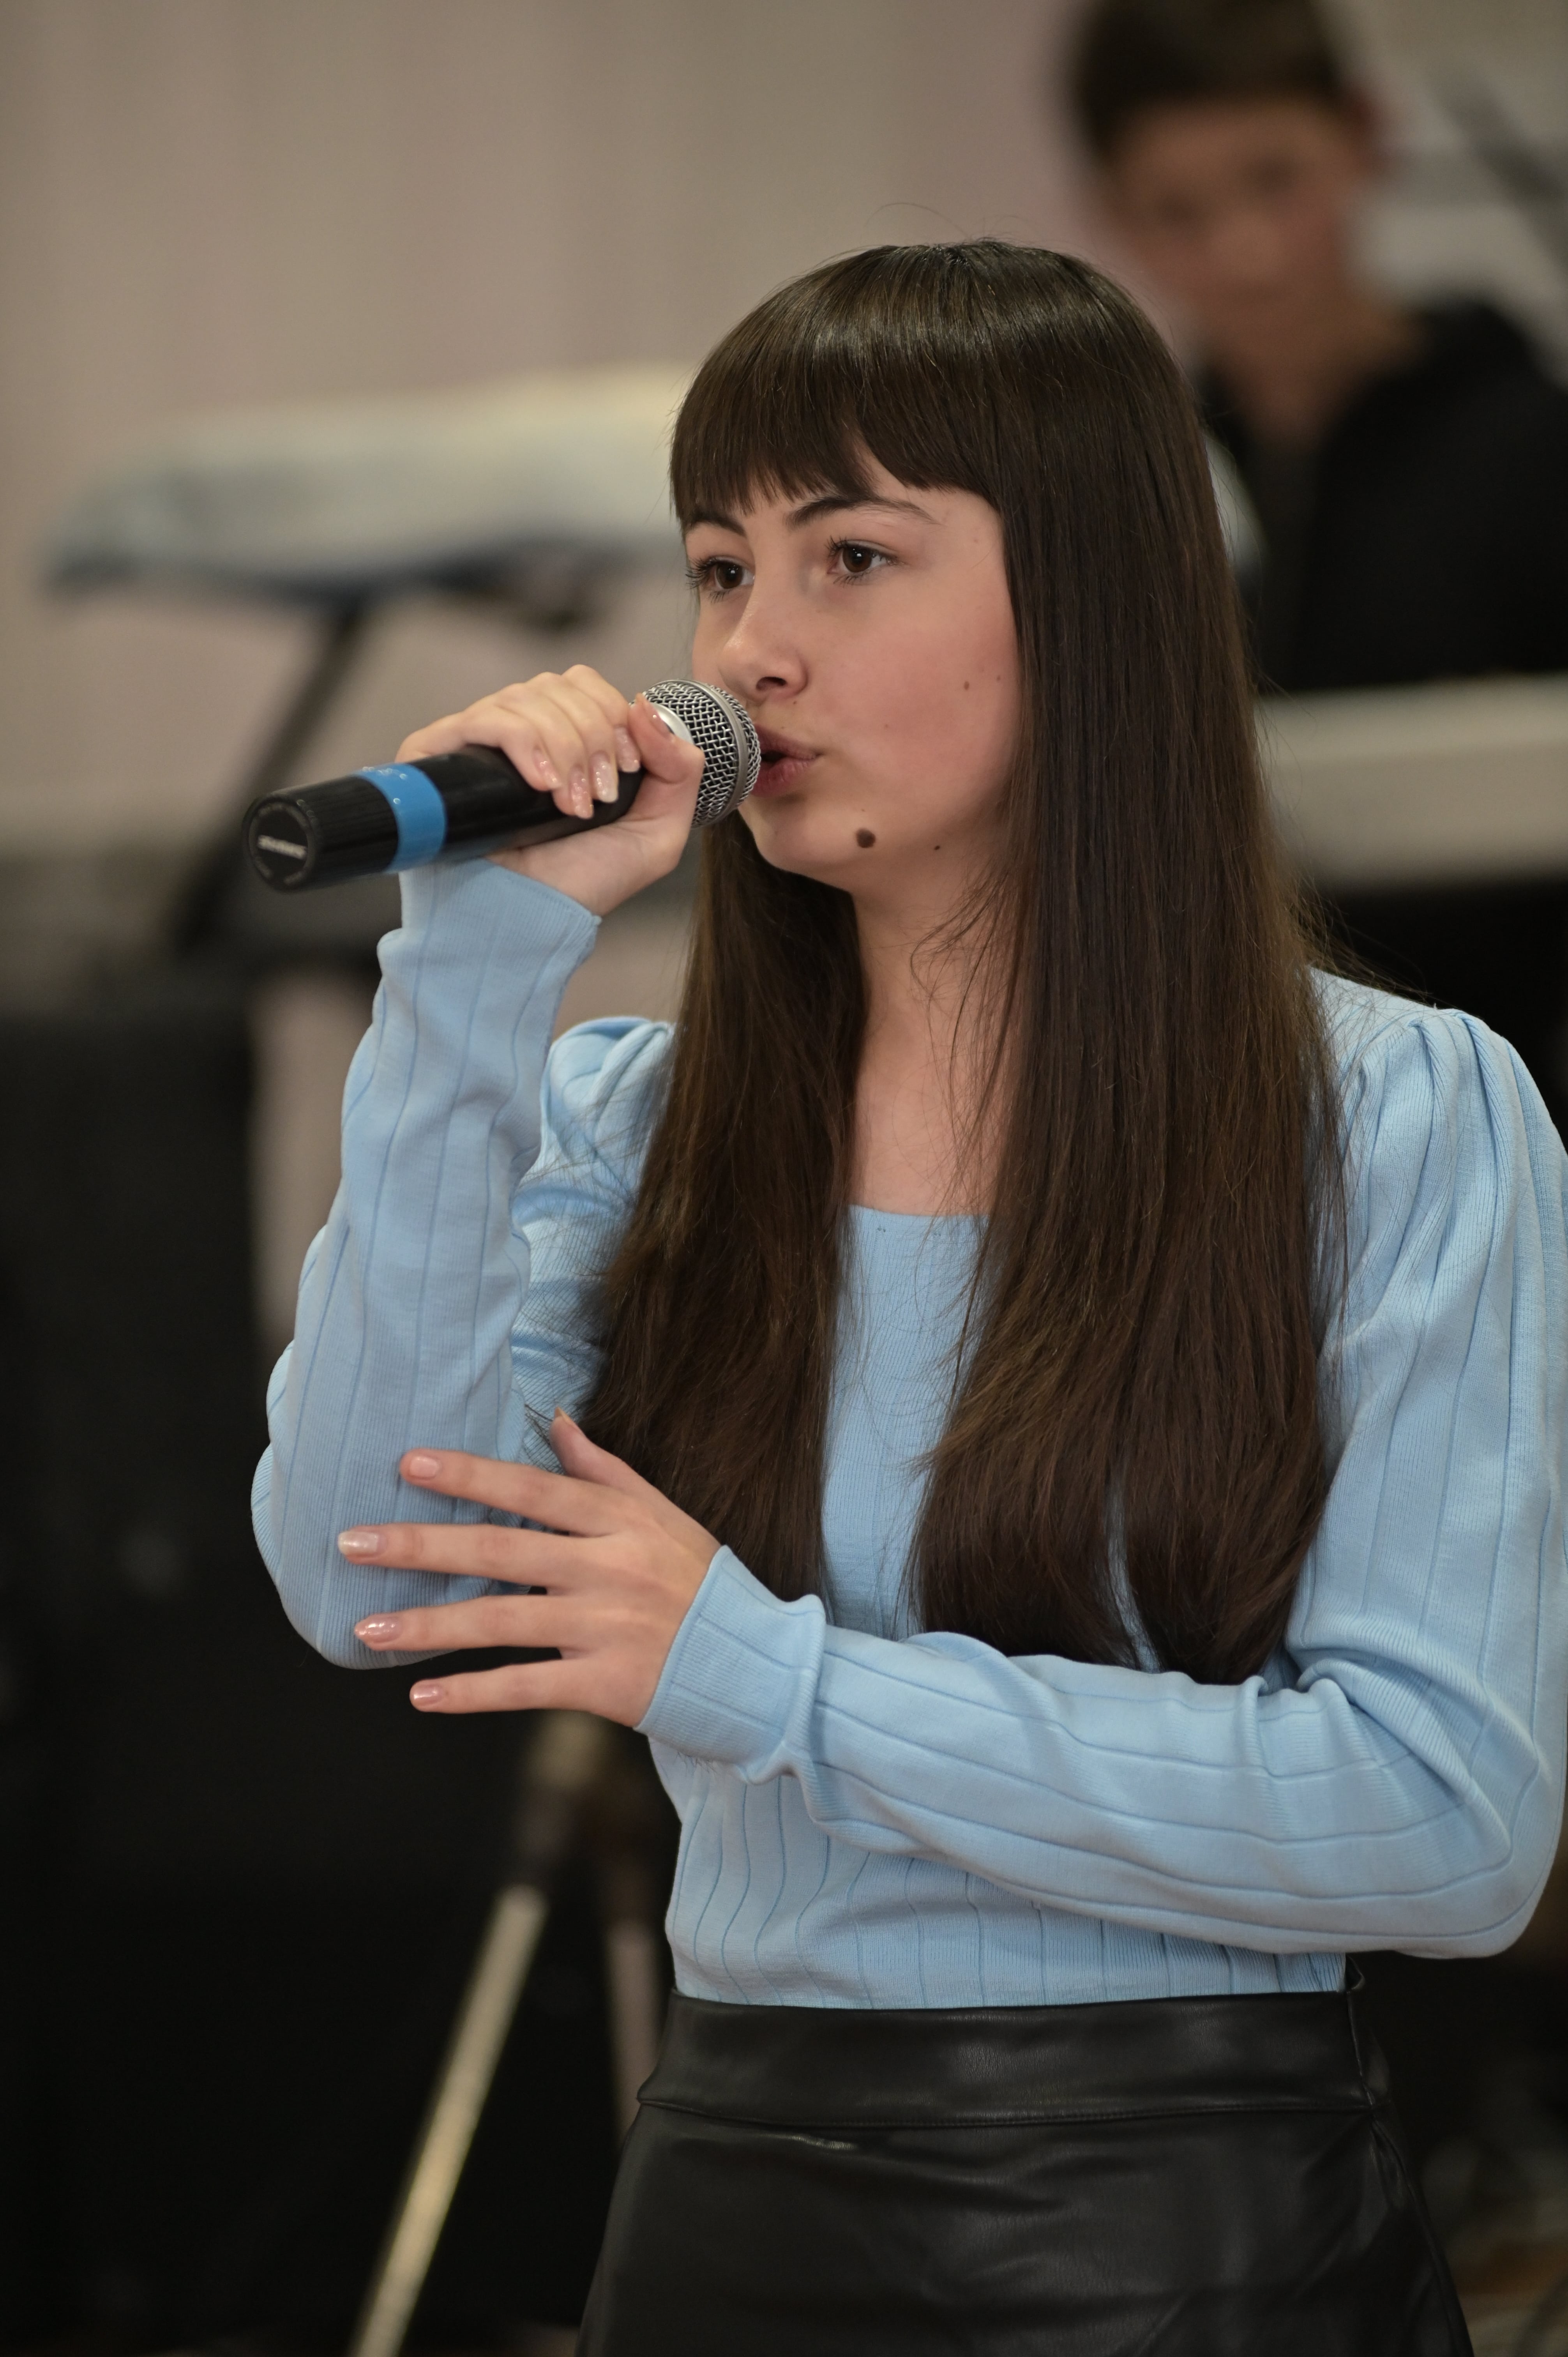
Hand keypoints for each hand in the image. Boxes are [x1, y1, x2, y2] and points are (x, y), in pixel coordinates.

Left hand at [340, 1411, 719, 1723]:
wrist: (761, 1667)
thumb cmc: (704, 1586)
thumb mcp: (665, 1517)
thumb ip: (606, 1473)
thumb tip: (558, 1423)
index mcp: (621, 1522)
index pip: (532, 1490)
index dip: (469, 1475)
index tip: (407, 1463)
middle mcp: (609, 1569)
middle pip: (499, 1551)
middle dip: (420, 1544)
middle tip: (351, 1541)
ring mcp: (606, 1629)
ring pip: (500, 1622)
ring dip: (427, 1625)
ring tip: (365, 1628)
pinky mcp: (606, 1686)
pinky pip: (525, 1687)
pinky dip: (471, 1694)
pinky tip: (422, 1697)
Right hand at [396, 665, 705, 916]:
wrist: (527, 922)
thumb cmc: (579, 887)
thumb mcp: (656, 835)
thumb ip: (678, 771)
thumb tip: (647, 706)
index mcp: (561, 740)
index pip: (585, 685)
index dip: (613, 717)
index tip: (624, 772)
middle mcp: (517, 733)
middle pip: (559, 685)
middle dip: (593, 738)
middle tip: (595, 799)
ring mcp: (475, 741)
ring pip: (528, 697)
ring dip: (564, 748)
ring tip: (566, 807)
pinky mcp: (439, 753)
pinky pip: (487, 717)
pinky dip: (525, 744)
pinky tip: (540, 786)